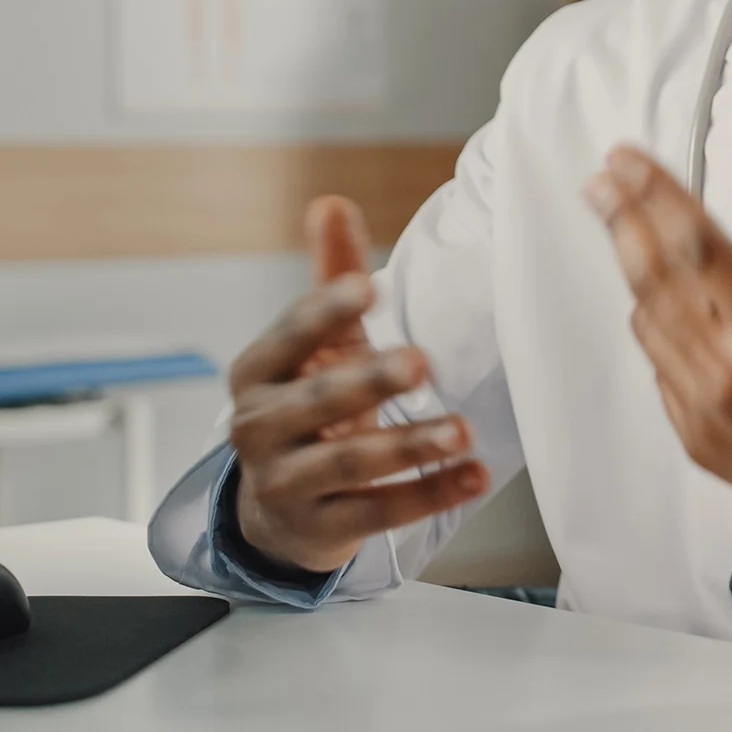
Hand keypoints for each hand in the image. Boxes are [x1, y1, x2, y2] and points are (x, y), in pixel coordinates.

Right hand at [226, 196, 488, 573]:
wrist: (278, 509)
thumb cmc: (307, 404)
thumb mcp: (315, 345)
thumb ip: (331, 277)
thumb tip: (331, 202)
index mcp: (257, 372)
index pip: (287, 337)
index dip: (324, 313)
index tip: (369, 289)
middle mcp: (260, 428)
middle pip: (318, 401)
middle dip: (368, 382)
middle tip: (421, 362)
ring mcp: (287, 483)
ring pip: (350, 463)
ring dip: (410, 444)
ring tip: (462, 430)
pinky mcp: (322, 529)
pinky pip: (379, 512)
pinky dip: (430, 493)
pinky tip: (473, 476)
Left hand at [584, 137, 731, 611]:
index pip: (697, 245)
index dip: (655, 194)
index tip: (627, 160)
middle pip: (656, 279)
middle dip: (623, 221)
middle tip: (602, 181)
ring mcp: (711, 418)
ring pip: (650, 326)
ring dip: (638, 274)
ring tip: (630, 231)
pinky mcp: (702, 447)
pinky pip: (662, 373)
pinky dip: (660, 332)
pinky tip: (668, 306)